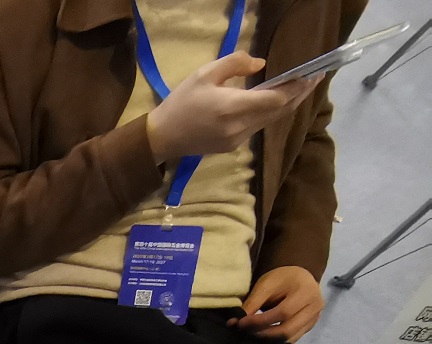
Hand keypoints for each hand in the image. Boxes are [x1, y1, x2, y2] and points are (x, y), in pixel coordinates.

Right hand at [145, 53, 318, 163]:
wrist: (161, 138)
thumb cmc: (180, 103)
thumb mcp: (204, 74)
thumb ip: (235, 64)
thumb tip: (260, 64)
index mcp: (233, 108)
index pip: (276, 99)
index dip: (297, 87)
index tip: (311, 74)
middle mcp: (240, 127)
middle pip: (280, 111)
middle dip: (299, 95)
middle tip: (314, 78)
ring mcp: (238, 139)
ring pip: (272, 120)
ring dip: (287, 104)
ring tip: (300, 88)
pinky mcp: (233, 146)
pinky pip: (259, 126)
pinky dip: (271, 113)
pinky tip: (275, 102)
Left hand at [229, 265, 323, 340]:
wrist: (300, 277)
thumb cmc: (282, 279)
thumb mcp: (266, 285)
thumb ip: (252, 303)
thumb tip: (233, 323)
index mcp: (306, 292)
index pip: (282, 313)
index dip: (260, 321)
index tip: (240, 324)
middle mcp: (315, 307)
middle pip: (287, 330)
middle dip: (263, 335)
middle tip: (244, 333)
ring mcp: (314, 319)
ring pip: (290, 338)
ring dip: (268, 341)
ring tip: (251, 336)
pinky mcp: (310, 327)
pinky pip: (292, 339)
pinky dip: (276, 341)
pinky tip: (262, 337)